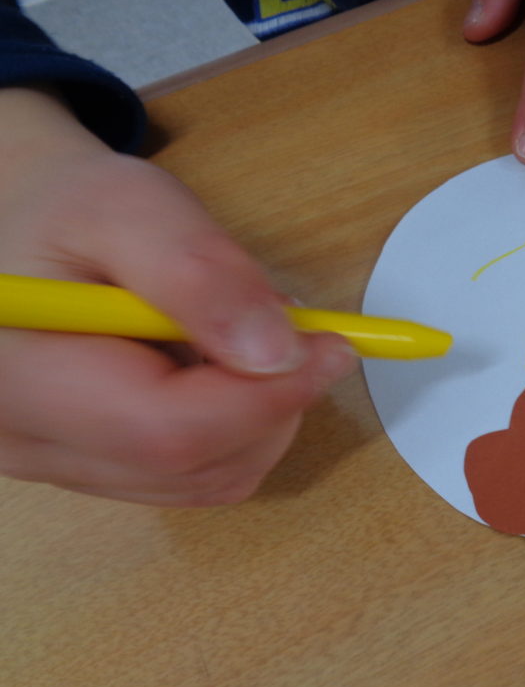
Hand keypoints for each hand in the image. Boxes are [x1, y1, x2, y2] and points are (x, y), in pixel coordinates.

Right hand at [0, 87, 355, 505]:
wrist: (28, 232)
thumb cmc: (70, 211)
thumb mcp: (130, 207)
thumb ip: (200, 273)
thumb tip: (276, 354)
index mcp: (21, 381)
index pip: (170, 434)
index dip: (270, 399)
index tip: (332, 347)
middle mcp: (26, 445)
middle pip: (196, 467)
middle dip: (272, 401)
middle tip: (283, 325)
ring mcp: (59, 468)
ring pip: (209, 479)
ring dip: (260, 413)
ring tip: (232, 333)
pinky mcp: (97, 473)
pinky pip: (199, 476)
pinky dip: (238, 427)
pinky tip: (213, 367)